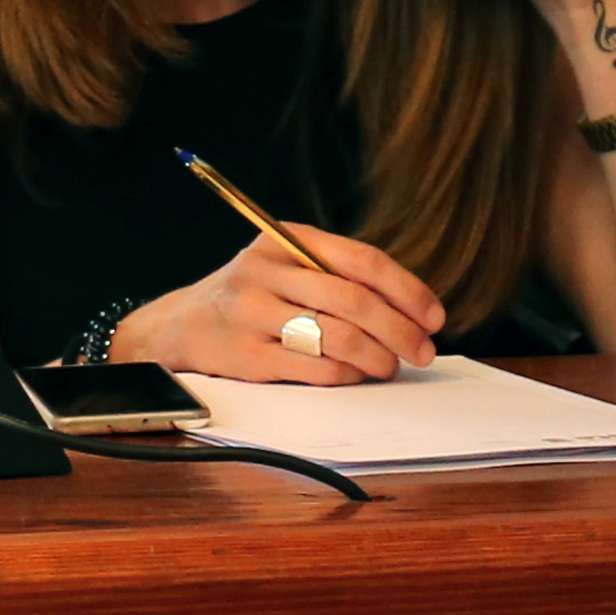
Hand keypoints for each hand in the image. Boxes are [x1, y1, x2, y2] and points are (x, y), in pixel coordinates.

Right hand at [120, 226, 444, 383]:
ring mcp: (253, 312)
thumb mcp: (286, 265)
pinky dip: (347, 375)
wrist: (181, 326)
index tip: (434, 317)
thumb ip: (337, 274)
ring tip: (389, 366)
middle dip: (400, 330)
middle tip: (423, 351)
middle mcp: (267, 271)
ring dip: (378, 357)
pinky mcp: (248, 354)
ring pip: (338, 336)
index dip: (407, 290)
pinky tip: (355, 374)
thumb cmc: (253, 297)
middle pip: (354, 301)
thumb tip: (412, 310)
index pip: (361, 260)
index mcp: (285, 239)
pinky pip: (315, 368)